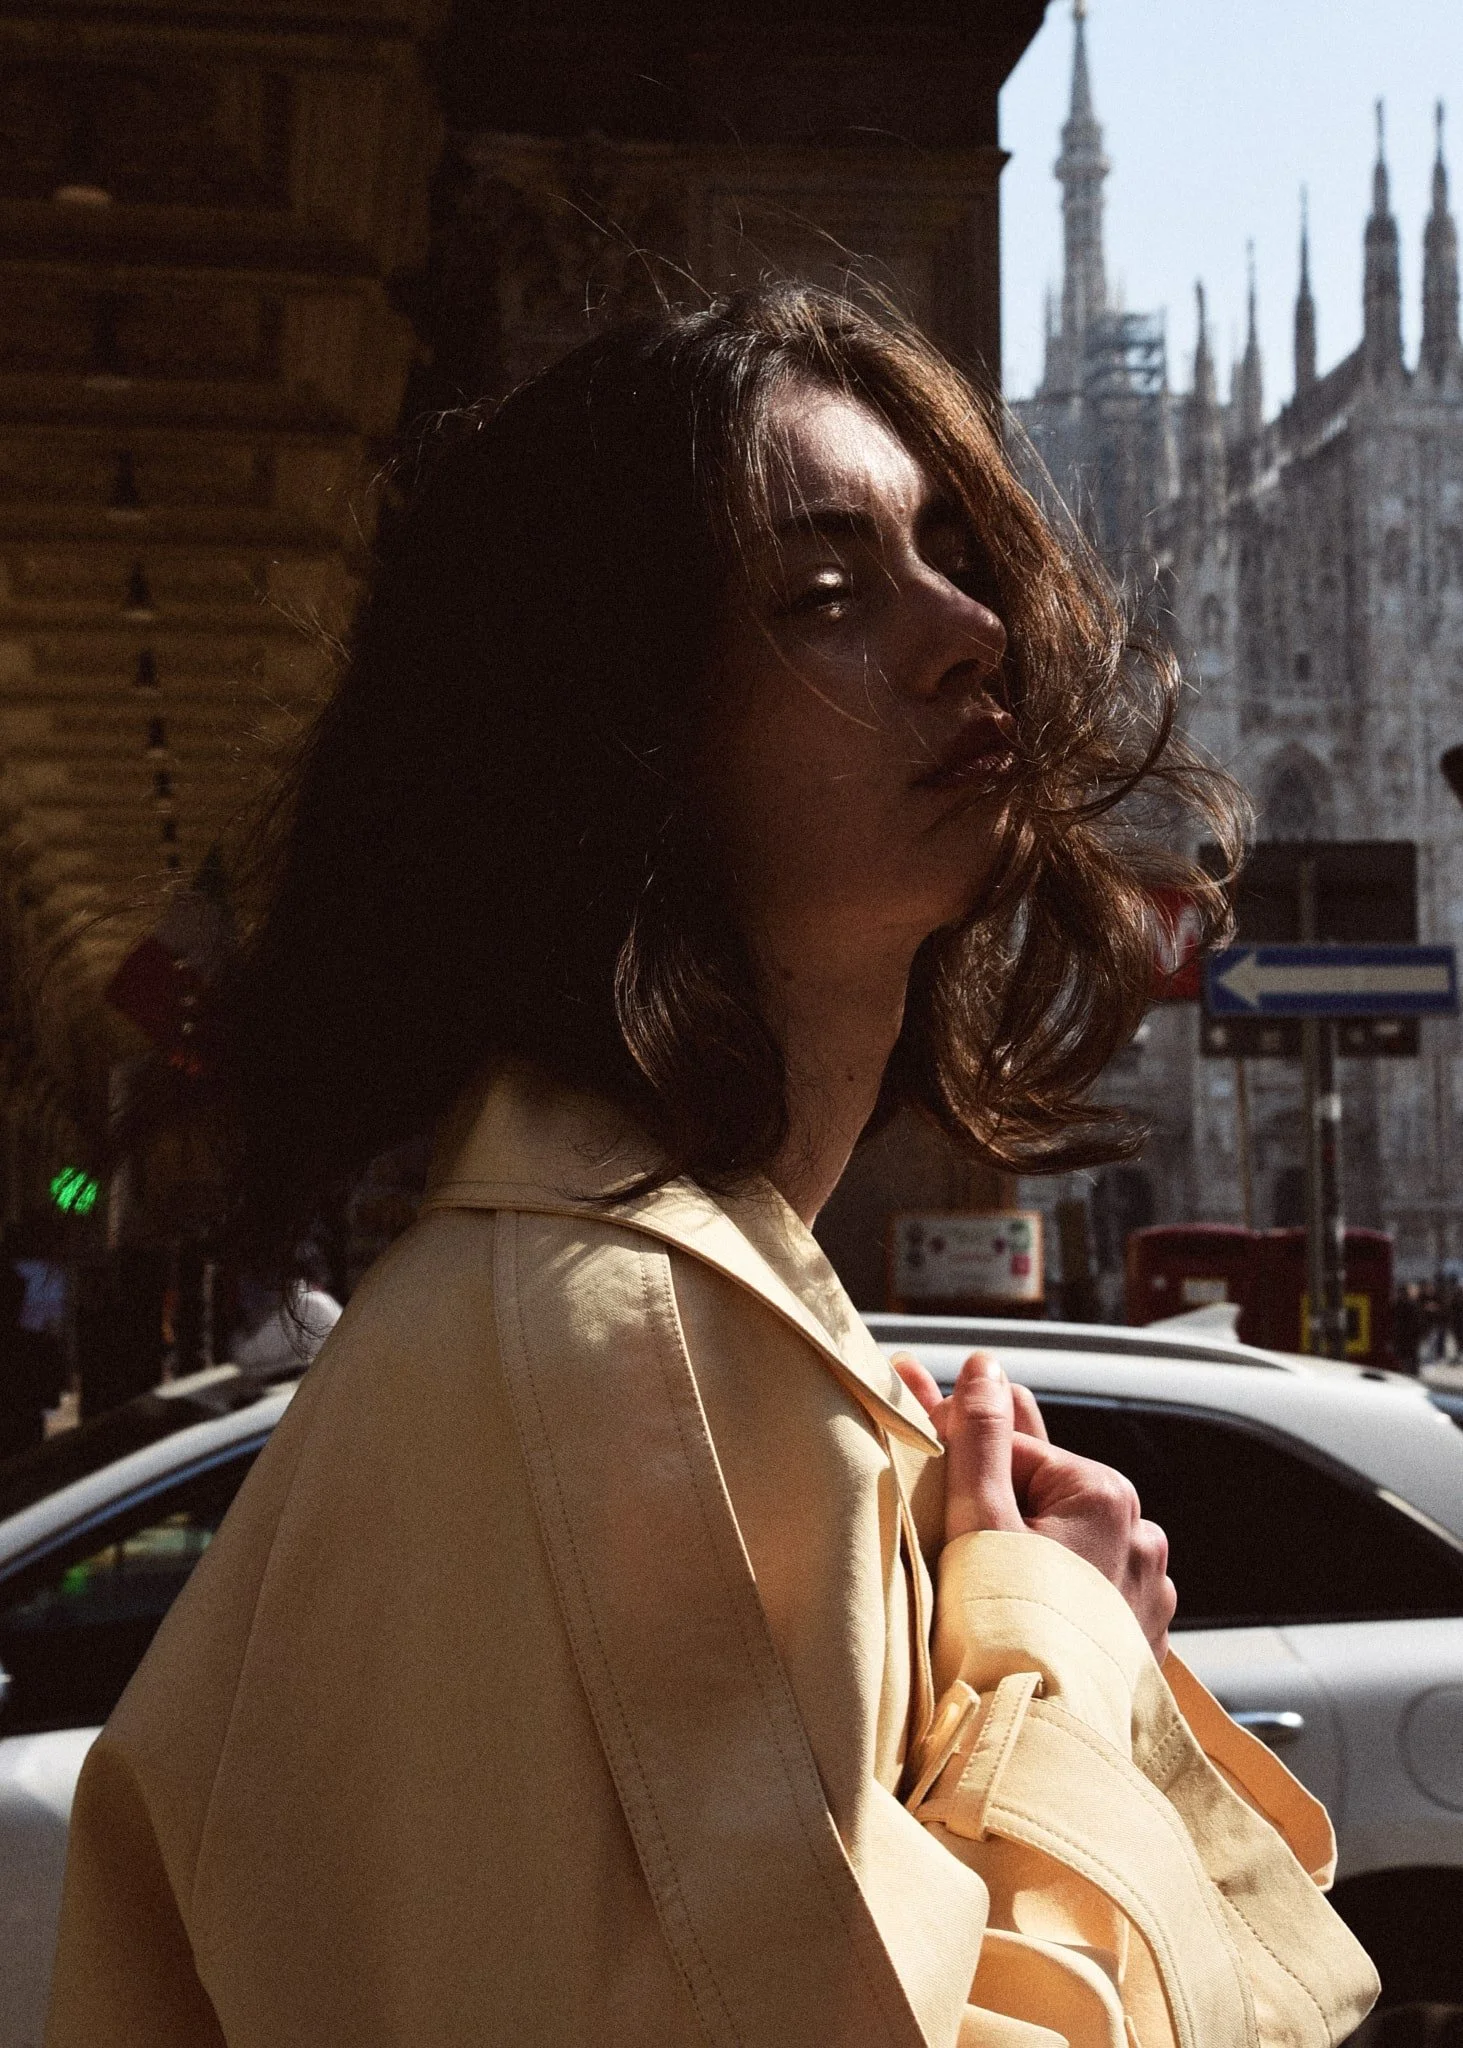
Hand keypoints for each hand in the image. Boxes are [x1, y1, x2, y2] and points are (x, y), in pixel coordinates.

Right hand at [894, 1350, 1176, 1660]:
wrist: (1049, 1755)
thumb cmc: (1009, 1639)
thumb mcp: (980, 1524)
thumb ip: (979, 1438)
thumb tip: (984, 1368)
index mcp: (1105, 1495)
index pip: (1014, 1449)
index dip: (959, 1456)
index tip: (918, 1462)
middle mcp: (1139, 1537)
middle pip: (1040, 1494)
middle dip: (986, 1492)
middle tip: (938, 1510)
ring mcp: (1142, 1593)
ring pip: (1061, 1544)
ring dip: (1018, 1544)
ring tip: (969, 1576)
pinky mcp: (1132, 1640)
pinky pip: (1081, 1593)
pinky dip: (1044, 1592)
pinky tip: (1011, 1611)